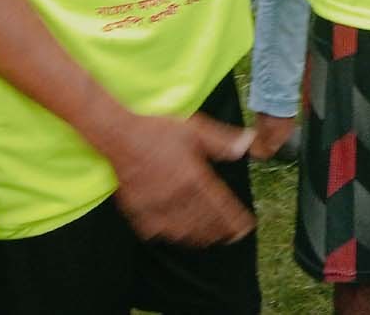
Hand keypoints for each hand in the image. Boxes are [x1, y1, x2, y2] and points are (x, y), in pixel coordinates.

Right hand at [103, 110, 255, 246]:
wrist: (121, 136)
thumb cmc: (158, 131)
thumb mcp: (196, 129)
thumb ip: (223, 141)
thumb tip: (248, 143)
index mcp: (193, 177)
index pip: (220, 206)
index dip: (234, 220)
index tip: (245, 228)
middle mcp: (177, 195)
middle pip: (203, 222)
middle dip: (220, 232)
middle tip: (231, 237)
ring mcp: (157, 205)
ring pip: (182, 230)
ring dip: (199, 237)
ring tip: (211, 240)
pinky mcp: (139, 210)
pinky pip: (157, 231)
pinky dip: (171, 236)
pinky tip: (178, 236)